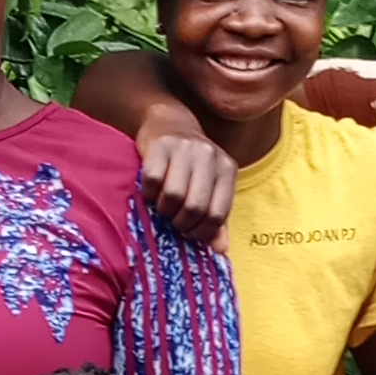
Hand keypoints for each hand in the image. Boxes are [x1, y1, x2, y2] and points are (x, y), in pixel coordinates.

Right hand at [131, 102, 230, 247]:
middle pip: (194, 207)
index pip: (217, 214)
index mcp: (227, 169)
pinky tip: (150, 191)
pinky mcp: (160, 146)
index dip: (201, 232)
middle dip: (181, 223)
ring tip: (163, 206)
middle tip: (174, 220)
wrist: (169, 123)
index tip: (189, 233)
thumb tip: (219, 250)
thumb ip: (217, 219)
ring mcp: (185, 149)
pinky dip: (148, 194)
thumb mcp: (211, 187)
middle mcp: (209, 156)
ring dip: (163, 210)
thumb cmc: (192, 165)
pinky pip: (152, 181)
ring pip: (173, 196)